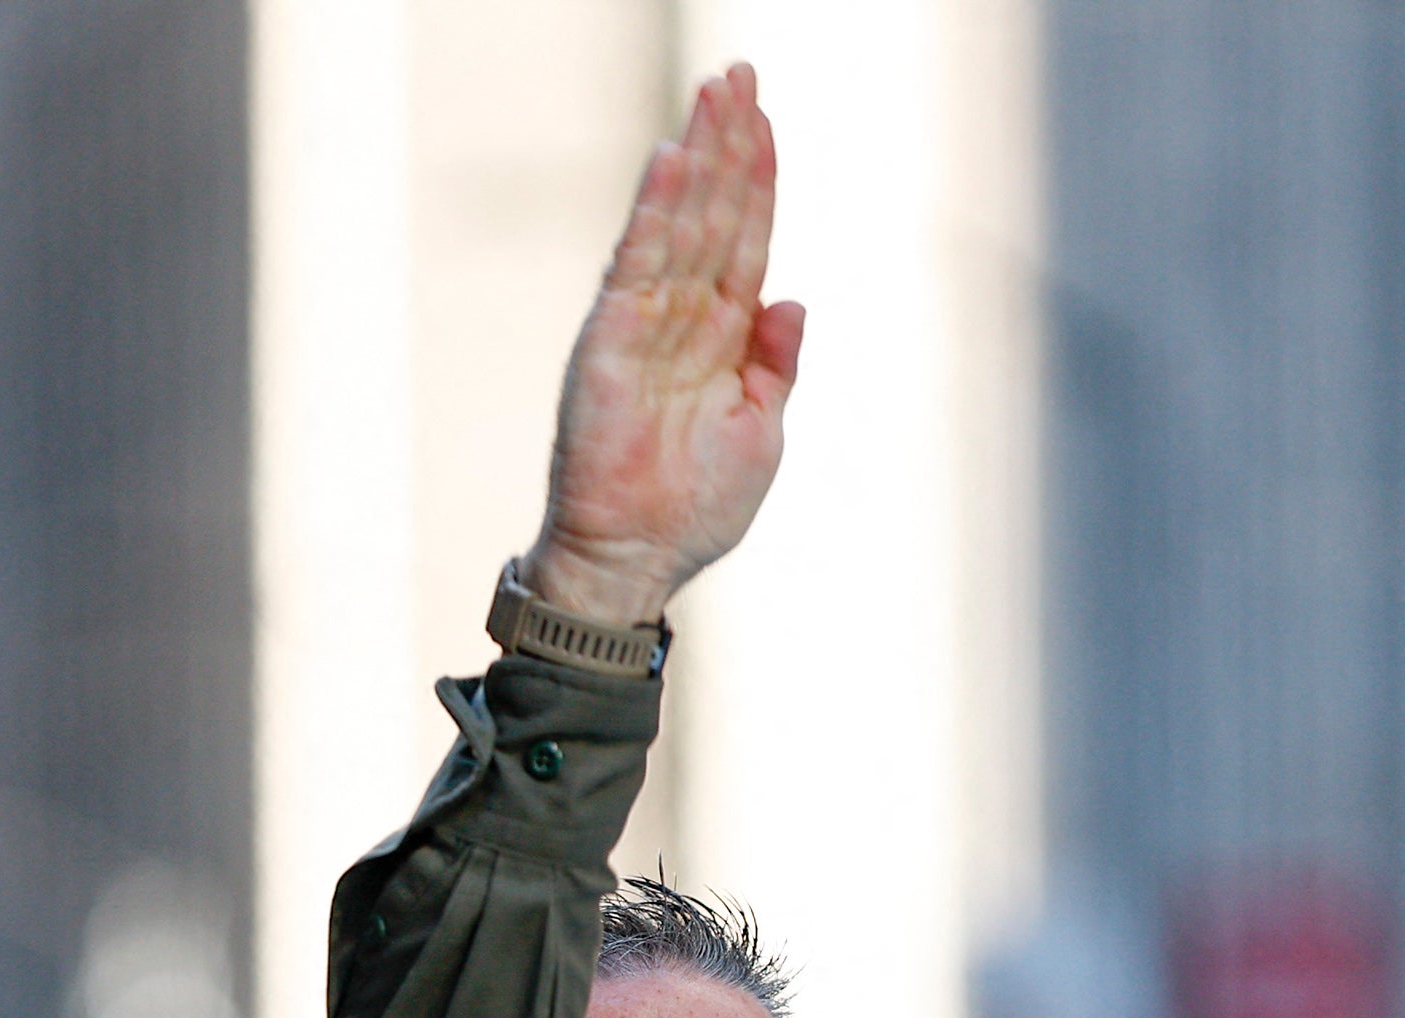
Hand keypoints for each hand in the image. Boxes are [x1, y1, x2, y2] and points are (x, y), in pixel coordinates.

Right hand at [520, 64, 804, 627]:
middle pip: (714, 212)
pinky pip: (638, 262)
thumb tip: (793, 299)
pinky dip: (656, 211)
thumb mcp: (761, 432)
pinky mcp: (611, 339)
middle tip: (740, 71)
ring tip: (715, 92)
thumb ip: (775, 365)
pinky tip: (673, 159)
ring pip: (680, 222)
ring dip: (699, 156)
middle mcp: (684, 316)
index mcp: (723, 337)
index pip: (745, 238)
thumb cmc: (696, 508)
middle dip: (729, 142)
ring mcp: (645, 322)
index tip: (765, 116)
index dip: (758, 178)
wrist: (636, 559)